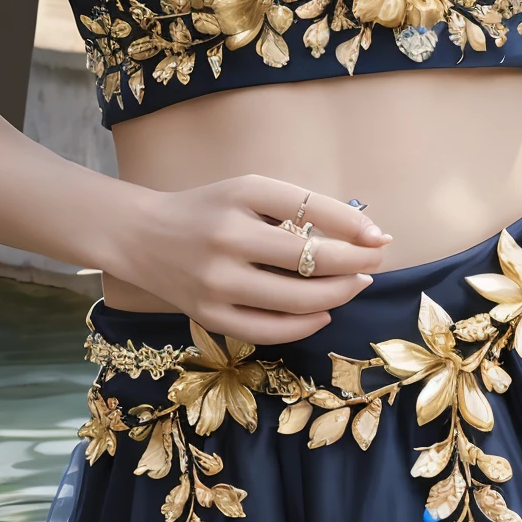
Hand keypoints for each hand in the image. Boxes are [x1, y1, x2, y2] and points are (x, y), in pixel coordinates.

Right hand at [106, 175, 392, 346]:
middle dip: (354, 263)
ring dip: (337, 294)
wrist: (141, 237)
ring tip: (355, 284)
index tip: (379, 235)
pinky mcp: (210, 316)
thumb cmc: (207, 209)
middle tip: (375, 261)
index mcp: (240, 197)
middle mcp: (228, 239)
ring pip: (296, 299)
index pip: (309, 209)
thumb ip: (294, 207)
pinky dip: (305, 324)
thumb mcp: (246, 191)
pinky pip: (269, 330)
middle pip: (309, 260)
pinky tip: (324, 313)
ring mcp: (217, 282)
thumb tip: (357, 232)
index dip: (352, 225)